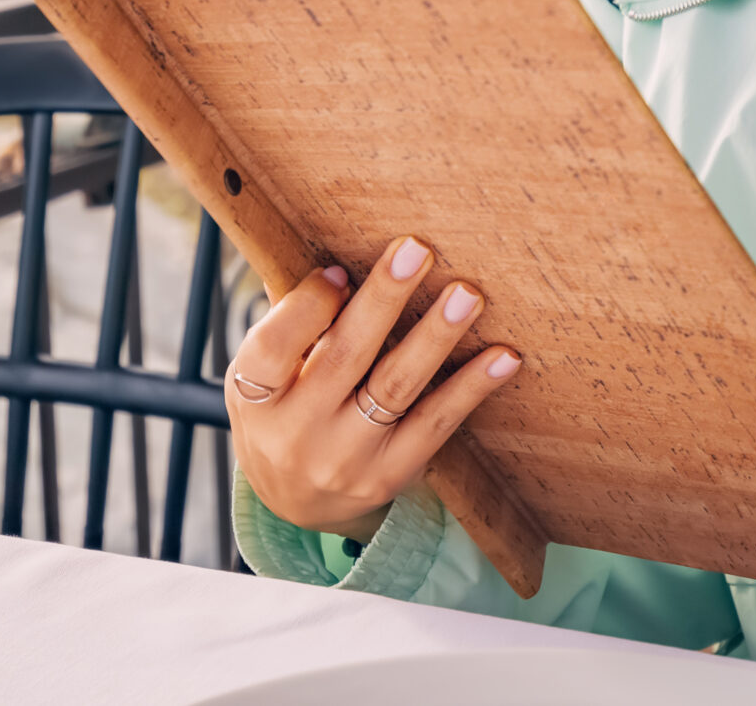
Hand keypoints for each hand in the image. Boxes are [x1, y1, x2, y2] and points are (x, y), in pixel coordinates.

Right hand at [225, 235, 522, 542]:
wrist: (294, 504)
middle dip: (384, 299)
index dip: (309, 304)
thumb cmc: (280, 412)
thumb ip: (291, 321)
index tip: (340, 269)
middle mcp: (296, 434)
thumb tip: (332, 255)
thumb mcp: (261, 375)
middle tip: (417, 250)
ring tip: (466, 295)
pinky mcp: (389, 474)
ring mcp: (345, 459)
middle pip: (344, 355)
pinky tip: (502, 356)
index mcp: (253, 398)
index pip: (276, 346)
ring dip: (435, 336)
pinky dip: (471, 387)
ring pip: (396, 387)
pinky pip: (435, 425)